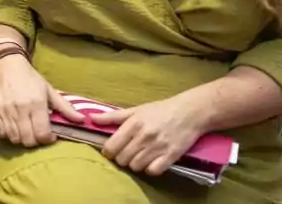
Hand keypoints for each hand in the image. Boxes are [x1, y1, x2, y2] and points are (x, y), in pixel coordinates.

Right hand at [0, 55, 82, 147]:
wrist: (5, 65)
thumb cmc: (30, 78)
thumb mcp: (49, 90)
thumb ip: (65, 107)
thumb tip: (82, 120)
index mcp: (37, 103)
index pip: (42, 134)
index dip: (48, 139)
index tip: (49, 135)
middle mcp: (20, 108)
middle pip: (28, 140)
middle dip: (35, 141)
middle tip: (37, 134)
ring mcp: (5, 110)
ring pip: (14, 138)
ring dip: (21, 138)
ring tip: (25, 130)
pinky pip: (0, 133)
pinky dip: (7, 134)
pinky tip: (13, 127)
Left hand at [91, 94, 206, 175]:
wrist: (189, 112)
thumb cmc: (160, 110)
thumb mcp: (136, 110)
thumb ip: (112, 116)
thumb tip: (91, 118)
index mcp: (133, 124)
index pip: (112, 146)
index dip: (108, 151)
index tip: (110, 150)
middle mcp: (144, 136)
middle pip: (122, 158)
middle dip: (121, 158)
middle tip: (125, 153)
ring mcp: (158, 147)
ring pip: (136, 166)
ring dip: (135, 164)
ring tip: (138, 156)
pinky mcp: (171, 156)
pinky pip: (153, 171)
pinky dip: (150, 169)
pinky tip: (151, 161)